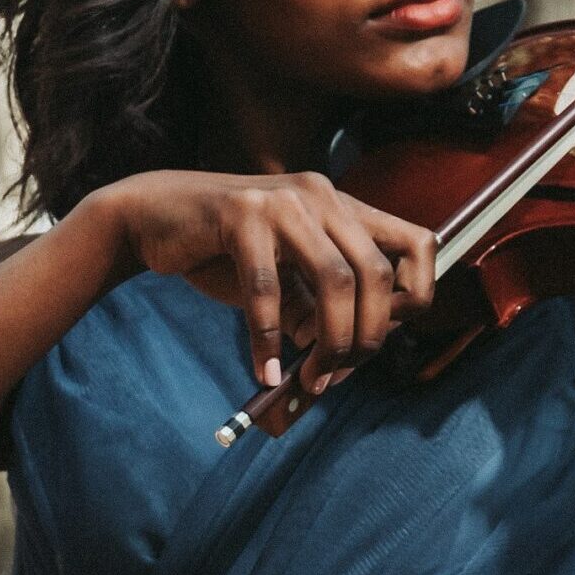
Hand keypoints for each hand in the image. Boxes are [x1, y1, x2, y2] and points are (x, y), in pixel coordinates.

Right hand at [99, 169, 437, 393]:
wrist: (154, 217)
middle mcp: (323, 196)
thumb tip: (347, 362)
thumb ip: (321, 310)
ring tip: (308, 379)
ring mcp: (284, 200)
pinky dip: (268, 340)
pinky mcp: (240, 212)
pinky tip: (264, 370)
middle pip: (377, 274)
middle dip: (365, 339)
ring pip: (335, 281)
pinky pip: (267, 289)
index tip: (382, 337)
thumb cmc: (226, 253)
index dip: (415, 297)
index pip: (419, 245)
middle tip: (337, 374)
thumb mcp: (288, 282)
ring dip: (328, 343)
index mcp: (344, 208)